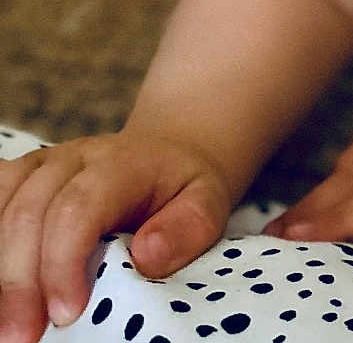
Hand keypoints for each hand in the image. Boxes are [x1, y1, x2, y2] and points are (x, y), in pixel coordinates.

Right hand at [0, 130, 231, 342]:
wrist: (170, 151)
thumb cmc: (184, 187)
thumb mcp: (209, 202)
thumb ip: (188, 227)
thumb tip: (147, 256)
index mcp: (122, 162)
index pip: (78, 207)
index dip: (63, 262)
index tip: (66, 314)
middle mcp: (74, 158)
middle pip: (30, 212)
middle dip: (20, 281)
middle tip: (20, 338)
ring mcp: (43, 165)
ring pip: (2, 207)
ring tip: (3, 322)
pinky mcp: (23, 179)